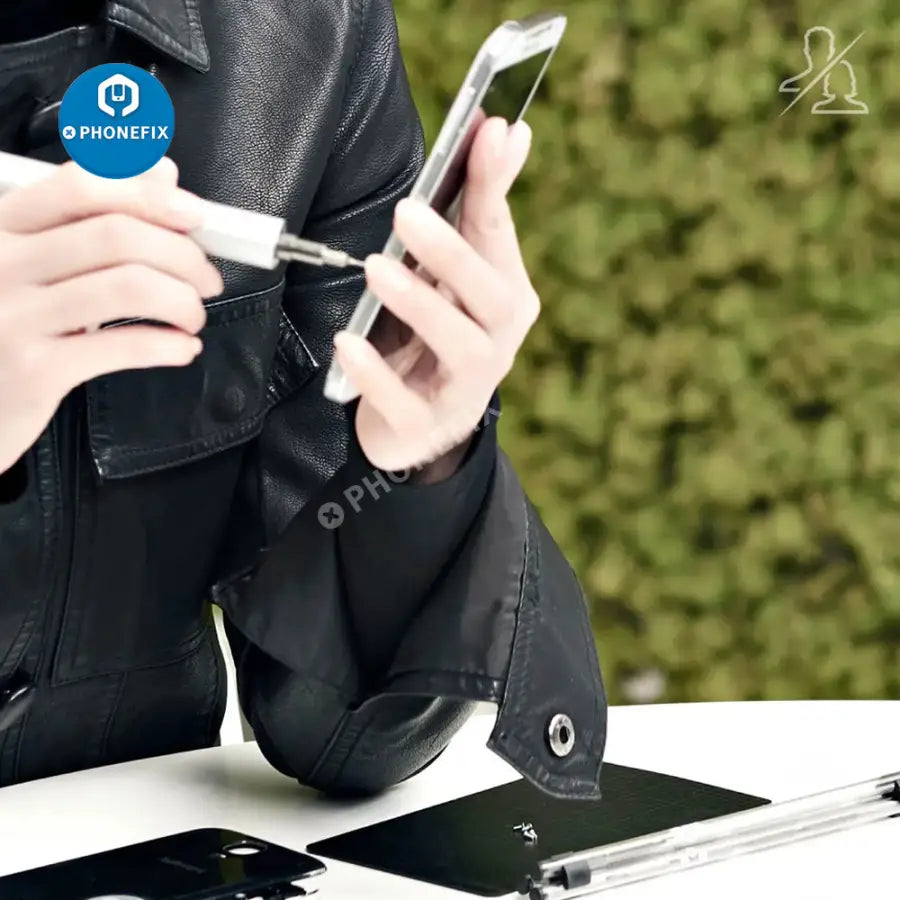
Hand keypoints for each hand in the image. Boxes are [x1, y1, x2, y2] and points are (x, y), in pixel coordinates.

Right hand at [0, 158, 223, 475]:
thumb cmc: (4, 329)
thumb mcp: (32, 266)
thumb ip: (90, 219)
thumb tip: (162, 175)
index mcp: (1, 227)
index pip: (79, 186)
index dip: (148, 195)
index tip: (194, 216)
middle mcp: (1, 263)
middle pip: (116, 236)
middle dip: (182, 255)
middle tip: (207, 279)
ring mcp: (14, 317)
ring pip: (130, 287)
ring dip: (183, 301)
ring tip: (194, 316)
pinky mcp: (35, 370)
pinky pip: (125, 345)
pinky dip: (171, 345)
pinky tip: (182, 348)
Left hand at [333, 117, 537, 480]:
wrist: (423, 425)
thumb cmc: (437, 336)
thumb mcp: (453, 275)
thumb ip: (473, 211)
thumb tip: (503, 131)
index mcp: (504, 296)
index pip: (499, 236)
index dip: (493, 185)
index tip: (488, 131)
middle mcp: (497, 341)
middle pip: (491, 296)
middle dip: (453, 253)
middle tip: (407, 213)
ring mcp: (466, 388)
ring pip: (461, 347)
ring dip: (421, 305)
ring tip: (378, 269)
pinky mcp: (425, 425)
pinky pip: (406, 404)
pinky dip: (377, 375)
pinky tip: (348, 345)